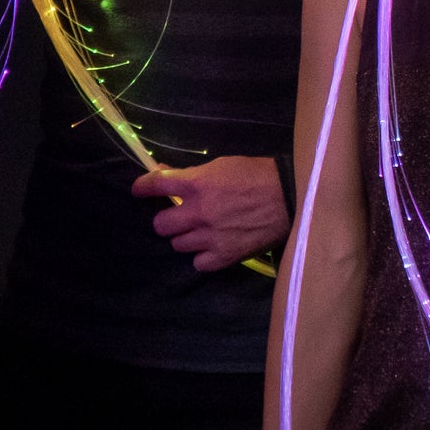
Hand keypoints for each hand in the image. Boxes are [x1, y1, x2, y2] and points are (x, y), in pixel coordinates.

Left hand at [136, 155, 288, 271]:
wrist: (290, 198)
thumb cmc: (256, 175)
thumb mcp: (222, 166)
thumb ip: (192, 174)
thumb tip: (165, 173)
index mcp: (197, 184)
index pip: (155, 186)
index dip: (142, 188)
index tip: (138, 191)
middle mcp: (198, 212)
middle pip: (160, 225)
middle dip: (168, 219)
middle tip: (180, 216)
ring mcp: (211, 237)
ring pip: (178, 245)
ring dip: (186, 237)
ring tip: (202, 231)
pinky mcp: (225, 256)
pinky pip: (199, 263)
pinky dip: (203, 256)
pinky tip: (213, 246)